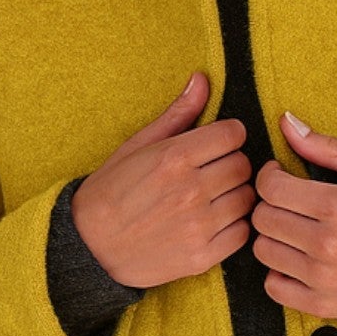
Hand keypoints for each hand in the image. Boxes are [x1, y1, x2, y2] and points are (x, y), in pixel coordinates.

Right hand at [71, 72, 255, 288]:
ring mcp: (198, 225)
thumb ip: (177, 115)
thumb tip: (202, 80)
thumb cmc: (111, 192)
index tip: (215, 145)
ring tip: (211, 199)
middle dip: (230, 165)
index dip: (226, 137)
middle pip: (242, 166)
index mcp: (174, 157)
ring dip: (234, 196)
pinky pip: (242, 233)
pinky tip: (213, 223)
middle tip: (211, 173)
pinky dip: (233, 227)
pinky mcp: (203, 255)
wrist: (90, 248)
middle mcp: (190, 189)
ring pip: (246, 198)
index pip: (233, 134)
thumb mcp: (137, 146)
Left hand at [249, 111, 336, 318]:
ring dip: (274, 237)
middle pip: (262, 219)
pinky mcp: (321, 304)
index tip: (280, 176)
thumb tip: (286, 123)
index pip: (271, 188)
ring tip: (296, 231)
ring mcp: (323, 278)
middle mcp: (327, 245)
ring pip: (264, 251)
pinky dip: (279, 272)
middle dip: (271, 205)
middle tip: (290, 203)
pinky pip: (273, 287)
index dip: (269, 176)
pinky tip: (298, 260)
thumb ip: (328, 147)